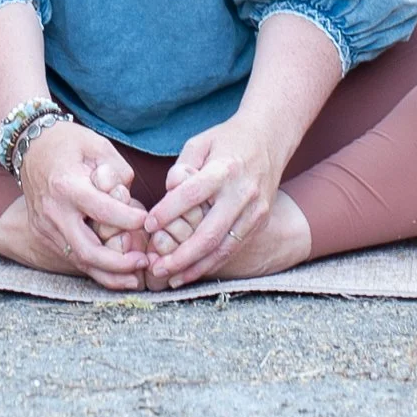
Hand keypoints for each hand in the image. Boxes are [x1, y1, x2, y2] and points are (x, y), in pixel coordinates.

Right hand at [13, 119, 147, 283]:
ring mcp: (45, 227)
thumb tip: (129, 201)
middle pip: (88, 250)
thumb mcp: (98, 145)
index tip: (148, 221)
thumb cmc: (68, 142)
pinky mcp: (44, 234)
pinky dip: (94, 268)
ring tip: (134, 279)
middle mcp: (54, 212)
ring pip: (79, 261)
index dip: (129, 220)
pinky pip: (71, 257)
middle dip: (119, 264)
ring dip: (108, 274)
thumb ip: (118, 172)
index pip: (103, 212)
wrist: (30, 145)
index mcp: (67, 187)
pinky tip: (114, 272)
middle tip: (144, 262)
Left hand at [143, 122, 303, 288]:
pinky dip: (213, 263)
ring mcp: (255, 210)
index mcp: (225, 169)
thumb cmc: (227, 139)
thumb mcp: (200, 142)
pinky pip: (234, 248)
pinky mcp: (260, 221)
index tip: (147, 225)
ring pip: (224, 248)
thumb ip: (182, 168)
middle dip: (181, 256)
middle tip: (156, 268)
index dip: (168, 212)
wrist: (269, 137)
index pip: (192, 195)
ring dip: (196, 268)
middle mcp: (242, 193)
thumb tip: (168, 193)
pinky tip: (193, 271)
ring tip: (172, 279)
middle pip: (210, 233)